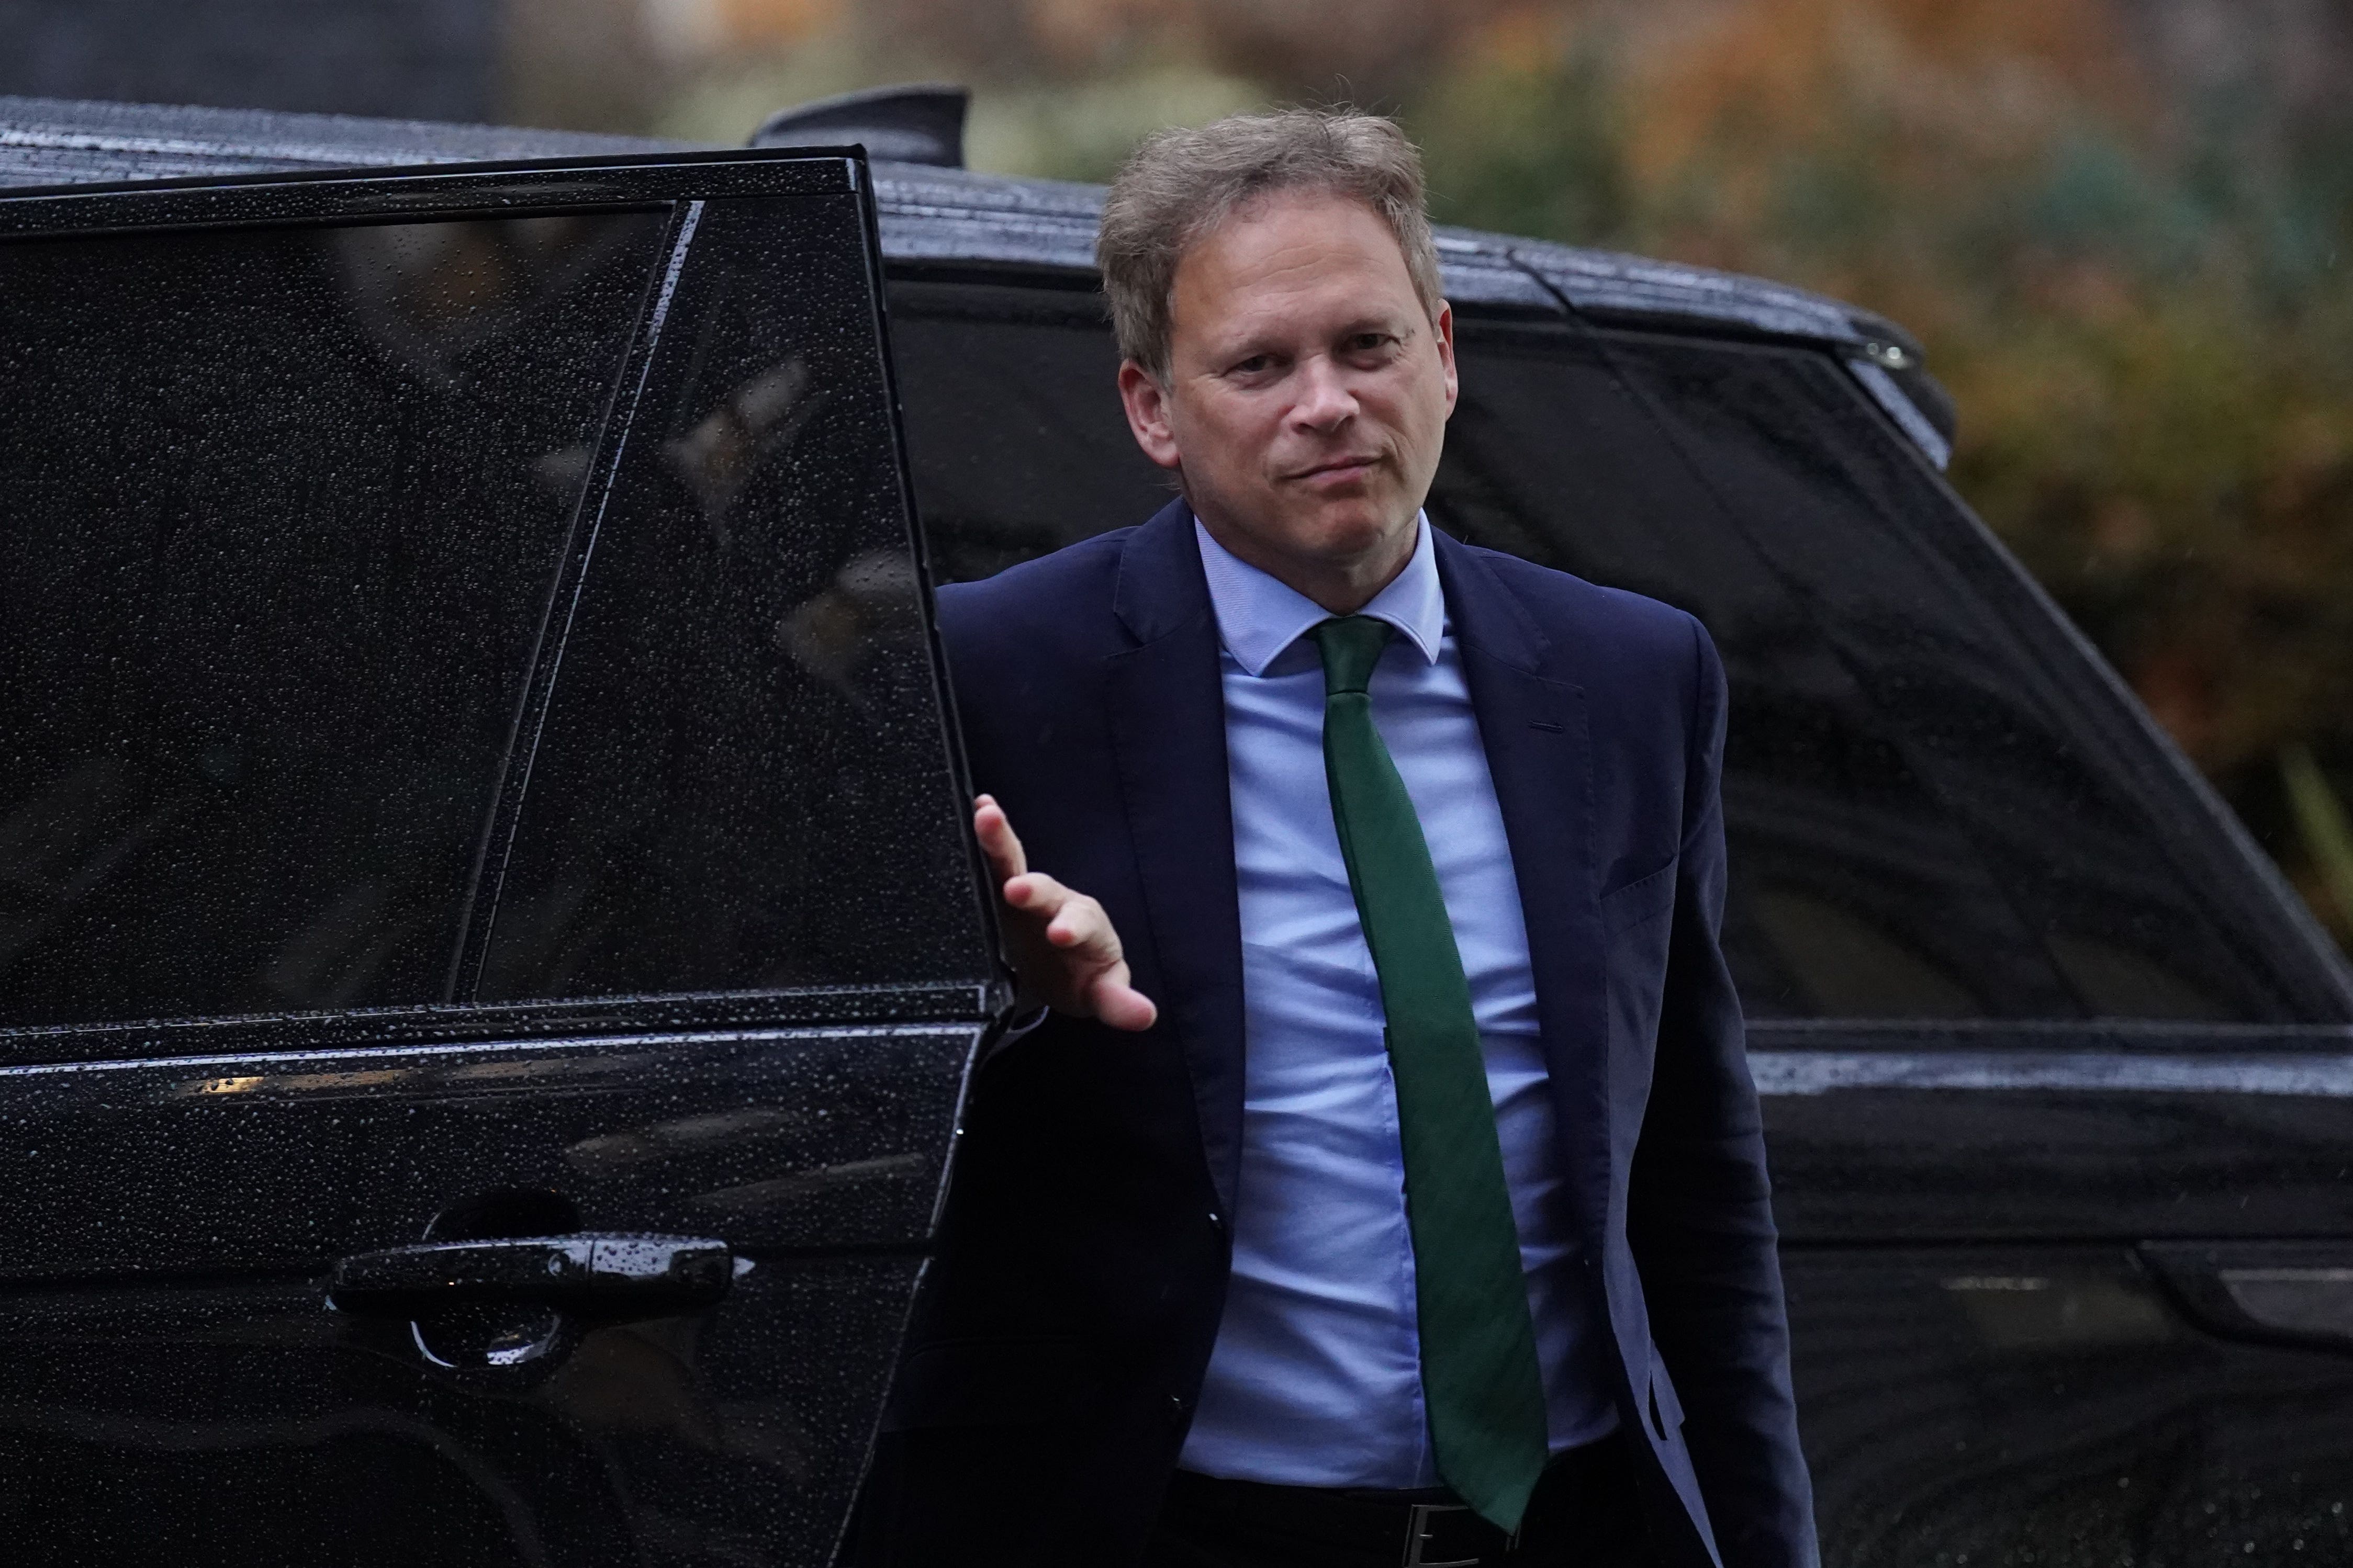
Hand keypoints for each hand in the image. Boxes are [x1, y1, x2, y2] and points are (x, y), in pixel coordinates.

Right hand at [973, 794, 1157, 1030]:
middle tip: (1016, 891)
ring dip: (1000, 841)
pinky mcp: (996, 890)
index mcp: (1085, 926)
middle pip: (1046, 890)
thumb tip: (1144, 1016)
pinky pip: (992, 859)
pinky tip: (978, 806)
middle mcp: (1056, 902)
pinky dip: (986, 835)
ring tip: (985, 818)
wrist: (1057, 964)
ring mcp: (1025, 893)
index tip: (1060, 935)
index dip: (1071, 927)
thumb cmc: (1082, 974)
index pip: (1082, 924)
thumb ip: (1118, 1002)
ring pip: (1014, 863)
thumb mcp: (1100, 993)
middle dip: (1033, 889)